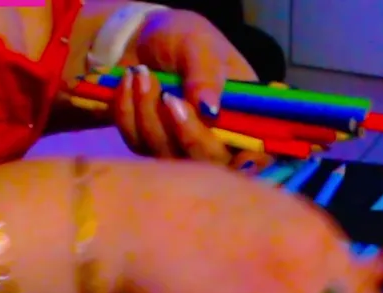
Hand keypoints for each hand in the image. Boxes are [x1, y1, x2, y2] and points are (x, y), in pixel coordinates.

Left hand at [112, 10, 261, 164]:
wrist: (145, 38)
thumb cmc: (184, 39)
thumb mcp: (200, 46)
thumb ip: (206, 76)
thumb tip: (210, 109)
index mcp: (245, 118)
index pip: (255, 155)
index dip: (250, 164)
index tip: (236, 154)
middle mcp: (218, 141)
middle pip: (207, 164)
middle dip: (184, 131)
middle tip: (167, 94)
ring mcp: (182, 149)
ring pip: (166, 156)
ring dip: (148, 114)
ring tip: (141, 74)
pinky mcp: (150, 148)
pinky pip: (136, 143)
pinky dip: (127, 113)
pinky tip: (128, 83)